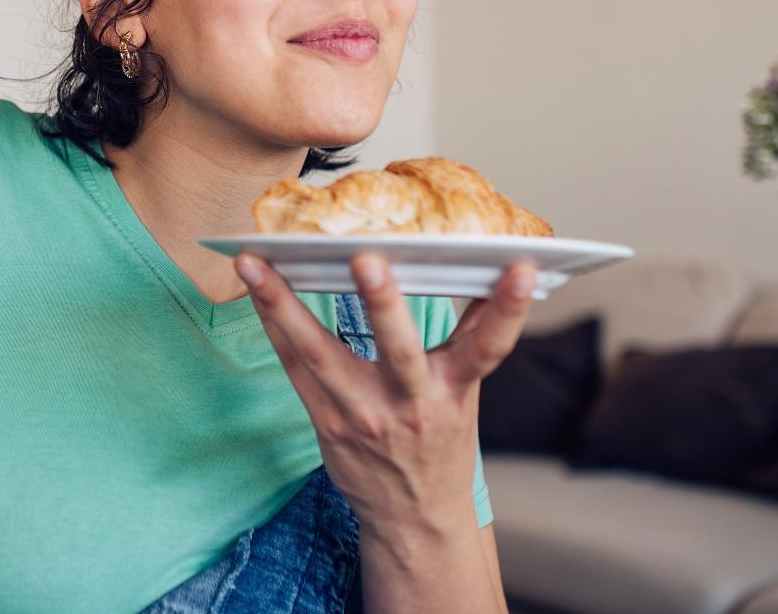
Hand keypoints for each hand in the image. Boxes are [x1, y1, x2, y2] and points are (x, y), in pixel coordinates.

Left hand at [234, 250, 536, 541]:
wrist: (415, 518)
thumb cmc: (440, 444)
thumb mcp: (465, 394)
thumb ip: (467, 337)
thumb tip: (482, 272)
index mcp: (455, 390)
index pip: (490, 346)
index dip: (509, 309)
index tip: (522, 268)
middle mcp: (413, 404)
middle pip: (399, 349)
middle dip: (383, 303)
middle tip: (367, 259)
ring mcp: (365, 416)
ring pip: (320, 354)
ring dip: (283, 305)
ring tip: (256, 265)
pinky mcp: (327, 424)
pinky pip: (294, 368)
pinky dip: (273, 326)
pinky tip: (254, 291)